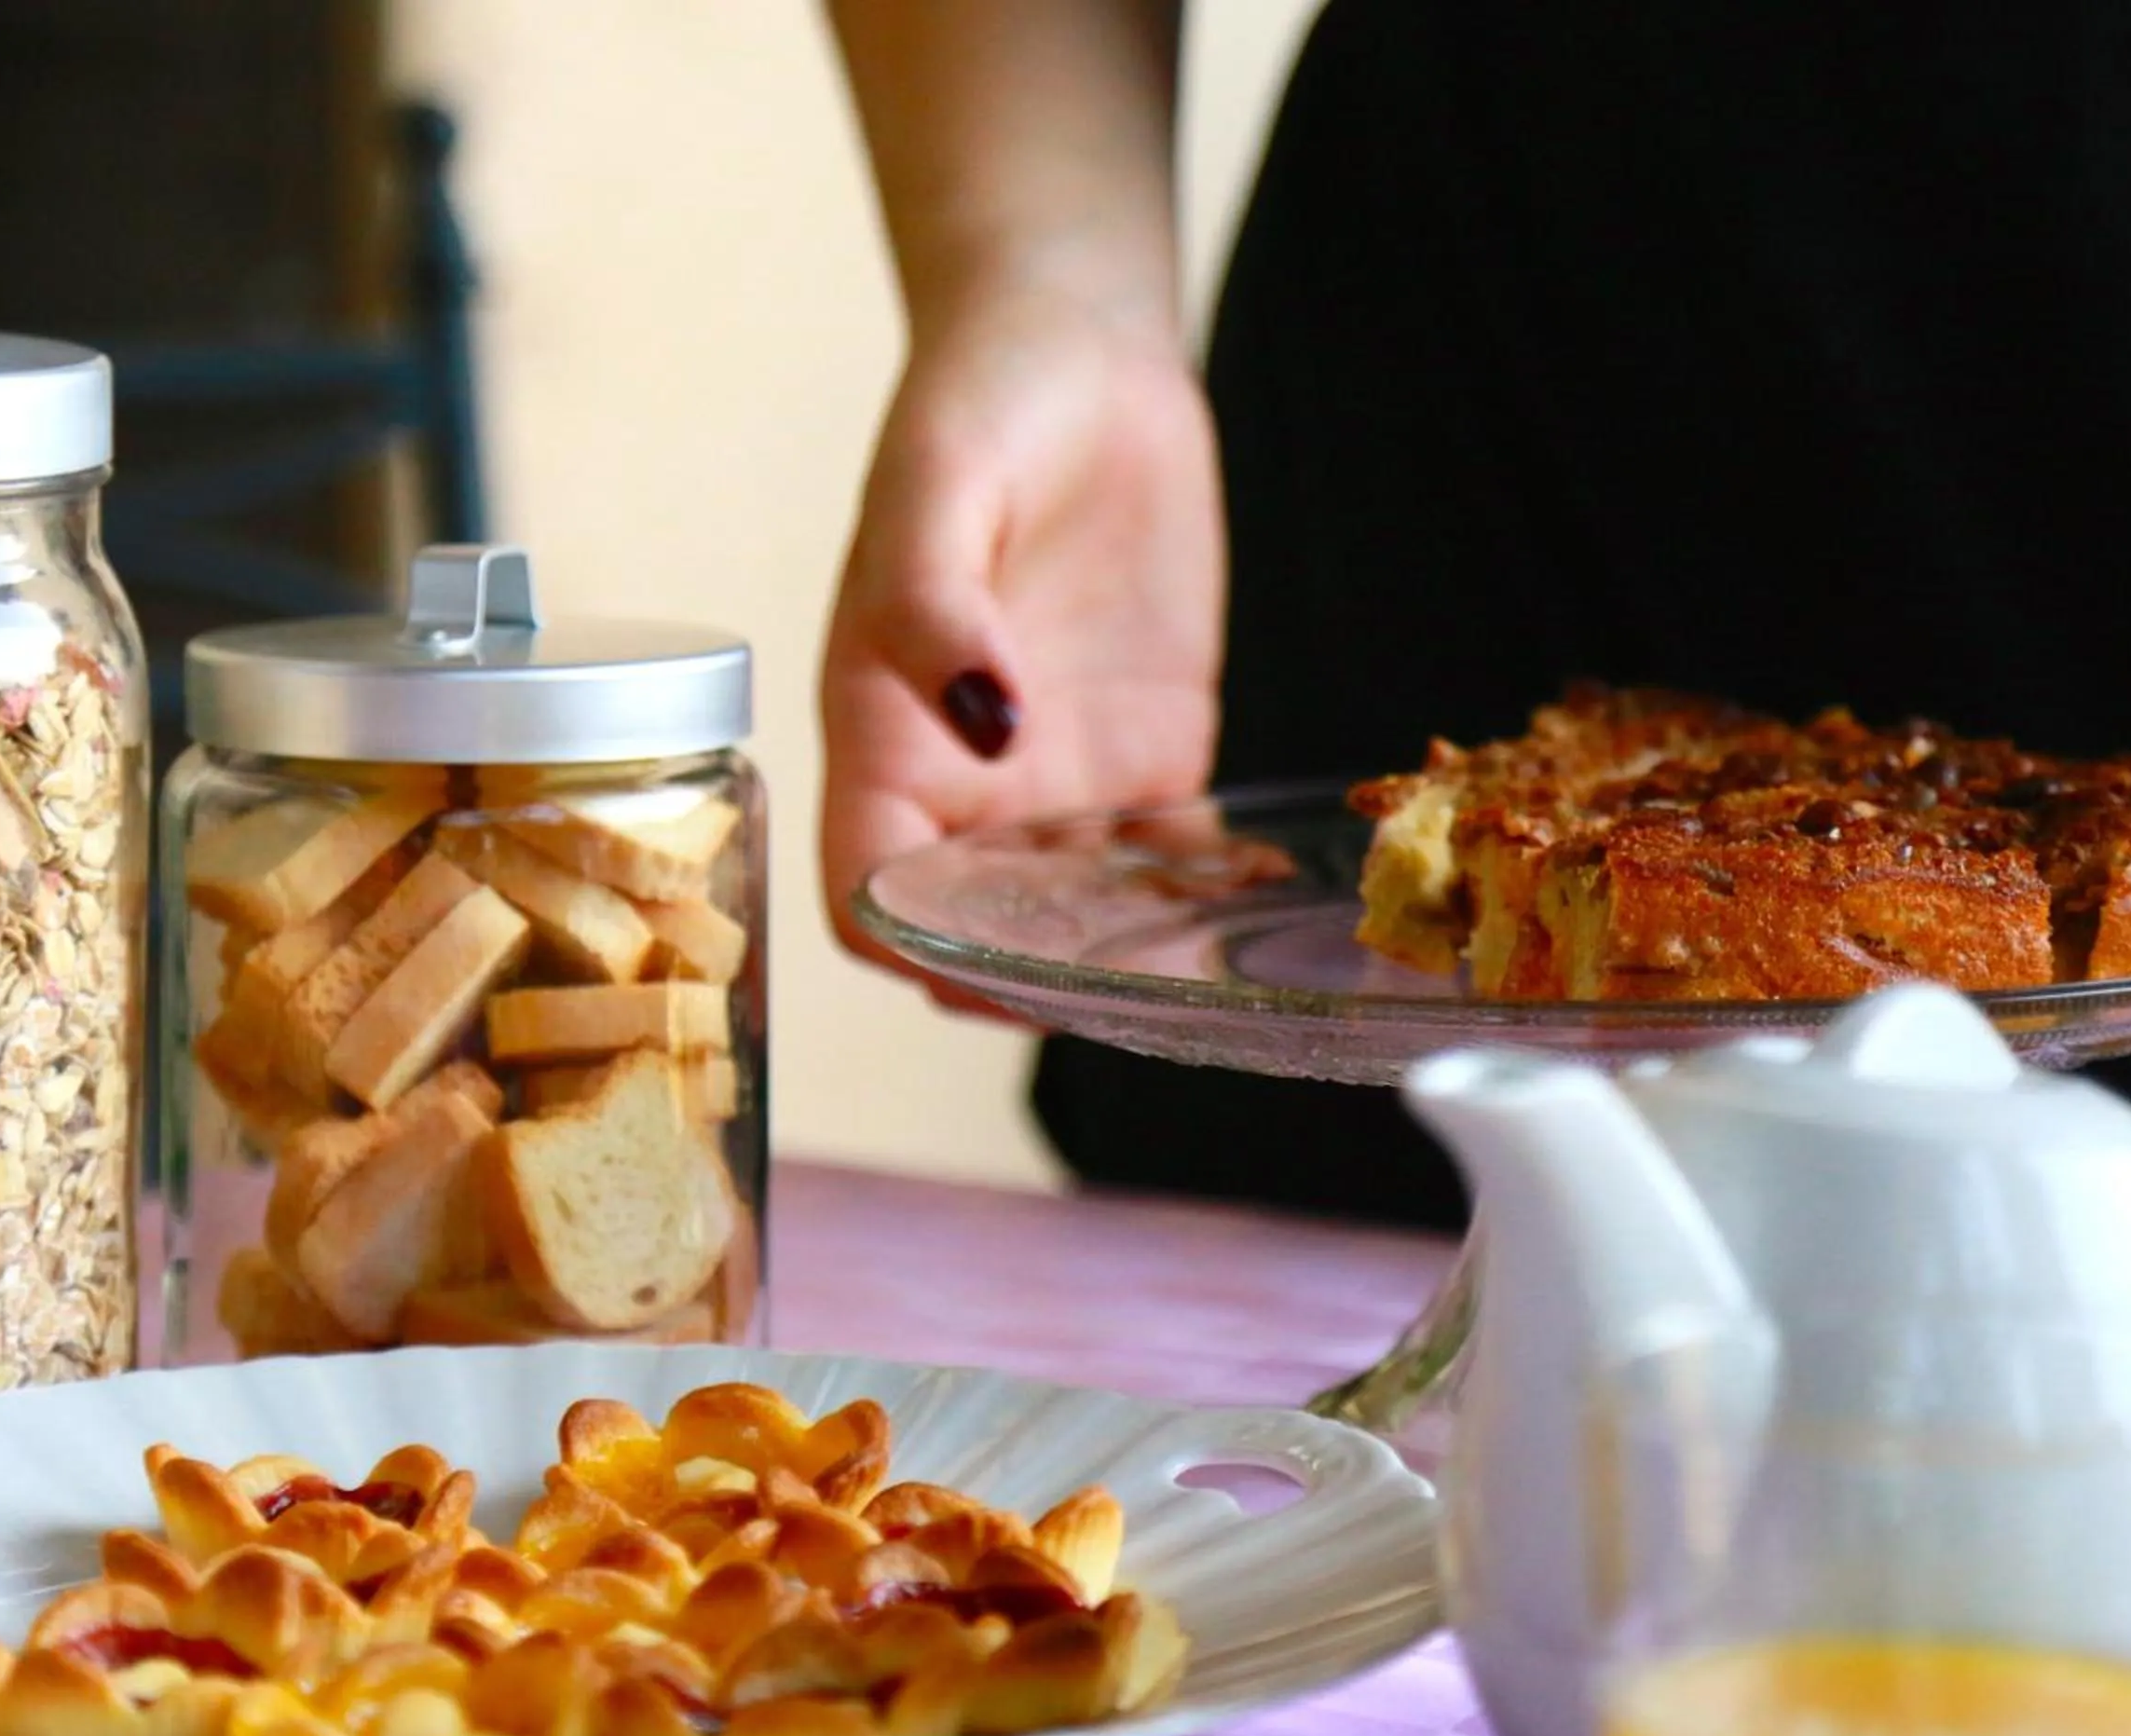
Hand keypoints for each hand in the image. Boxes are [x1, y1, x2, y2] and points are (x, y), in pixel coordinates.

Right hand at [818, 279, 1225, 1011]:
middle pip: (975, 934)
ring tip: (1206, 971)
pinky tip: (1261, 902)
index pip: (869, 891)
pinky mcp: (1149, 753)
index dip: (916, 947)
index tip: (993, 967)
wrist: (1082, 350)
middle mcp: (964, 778)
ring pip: (1077, 919)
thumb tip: (981, 730)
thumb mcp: (939, 484)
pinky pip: (1170, 863)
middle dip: (1036, 982)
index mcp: (885, 731)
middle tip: (1129, 990)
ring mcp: (1059, 775)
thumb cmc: (981, 404)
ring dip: (1127, 956)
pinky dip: (1206, 898)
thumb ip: (937, 608)